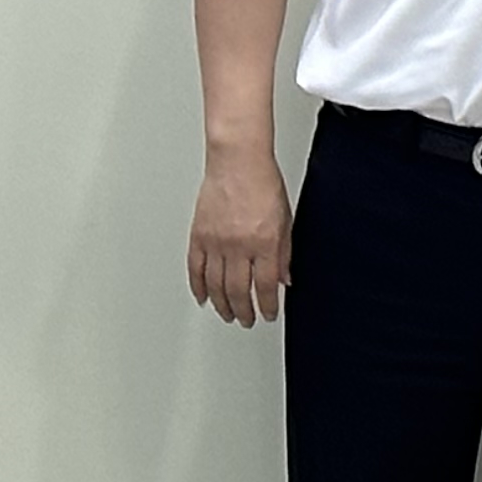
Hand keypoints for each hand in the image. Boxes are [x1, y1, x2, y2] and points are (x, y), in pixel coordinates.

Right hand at [188, 151, 293, 325]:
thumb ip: (285, 252)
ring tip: (228, 314)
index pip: (266, 285)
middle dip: (244, 311)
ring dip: (222, 305)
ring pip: (216, 286)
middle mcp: (239, 245)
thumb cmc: (263, 183)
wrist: (238, 161)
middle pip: (238, 291)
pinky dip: (198, 287)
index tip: (268, 314)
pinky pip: (195, 269)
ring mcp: (216, 242)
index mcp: (264, 242)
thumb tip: (285, 279)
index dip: (267, 305)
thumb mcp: (286, 218)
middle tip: (247, 320)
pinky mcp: (199, 236)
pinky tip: (203, 298)